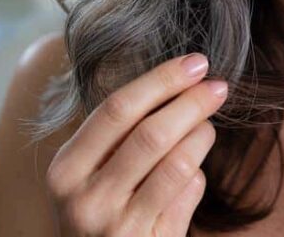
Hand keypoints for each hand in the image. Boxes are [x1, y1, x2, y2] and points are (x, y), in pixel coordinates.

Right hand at [44, 53, 228, 236]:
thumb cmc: (100, 212)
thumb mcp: (89, 176)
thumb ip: (118, 136)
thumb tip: (177, 80)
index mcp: (65, 170)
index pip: (116, 109)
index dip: (161, 80)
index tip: (195, 63)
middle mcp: (85, 199)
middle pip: (151, 133)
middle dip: (192, 103)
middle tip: (218, 86)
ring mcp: (117, 226)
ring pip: (178, 164)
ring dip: (201, 137)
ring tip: (207, 128)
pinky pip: (188, 194)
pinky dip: (199, 176)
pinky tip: (193, 173)